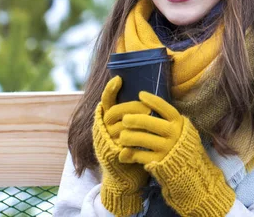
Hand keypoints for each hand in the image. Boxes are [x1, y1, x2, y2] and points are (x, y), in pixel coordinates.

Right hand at [92, 76, 150, 215]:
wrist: (125, 176)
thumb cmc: (130, 148)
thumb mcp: (129, 128)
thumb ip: (132, 114)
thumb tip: (144, 95)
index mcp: (106, 120)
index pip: (105, 101)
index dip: (110, 90)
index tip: (119, 79)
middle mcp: (103, 129)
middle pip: (116, 112)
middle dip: (132, 107)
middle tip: (147, 107)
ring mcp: (107, 142)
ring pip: (120, 127)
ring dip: (135, 121)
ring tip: (150, 116)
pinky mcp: (112, 155)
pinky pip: (122, 144)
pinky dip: (133, 140)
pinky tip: (144, 136)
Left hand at [118, 91, 183, 164]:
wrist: (190, 171)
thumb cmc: (180, 145)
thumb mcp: (179, 130)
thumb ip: (166, 120)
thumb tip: (148, 107)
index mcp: (178, 123)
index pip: (164, 108)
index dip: (152, 100)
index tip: (140, 94)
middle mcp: (174, 134)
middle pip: (149, 122)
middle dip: (134, 119)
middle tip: (124, 119)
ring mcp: (166, 149)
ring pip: (142, 139)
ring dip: (128, 136)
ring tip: (122, 136)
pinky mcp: (159, 162)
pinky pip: (140, 155)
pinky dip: (130, 153)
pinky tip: (124, 151)